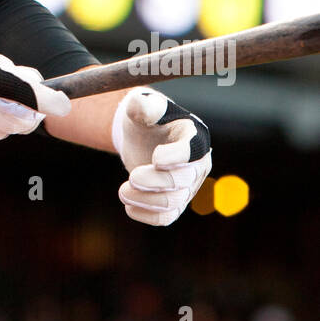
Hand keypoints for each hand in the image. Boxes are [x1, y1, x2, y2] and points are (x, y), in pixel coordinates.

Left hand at [113, 89, 211, 226]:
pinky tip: (129, 208)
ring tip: (122, 192)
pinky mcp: (175, 203)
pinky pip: (166, 217)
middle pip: (183, 180)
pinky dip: (148, 216)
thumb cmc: (147, 118)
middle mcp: (197, 164)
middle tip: (131, 178)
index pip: (193, 150)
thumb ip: (142, 105)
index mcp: (194, 137)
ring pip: (173, 202)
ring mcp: (188, 186)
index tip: (156, 157)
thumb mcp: (143, 107)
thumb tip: (137, 103)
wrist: (144, 136)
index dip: (177, 156)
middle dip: (156, 182)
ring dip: (146, 200)